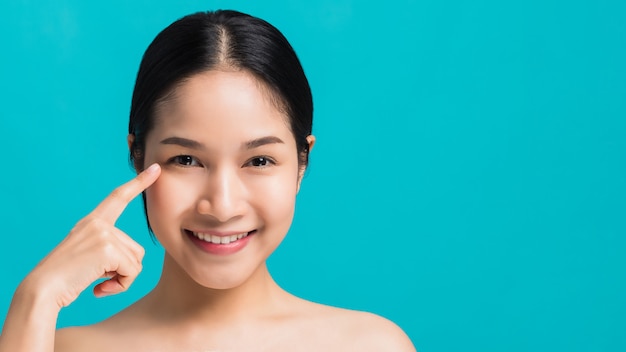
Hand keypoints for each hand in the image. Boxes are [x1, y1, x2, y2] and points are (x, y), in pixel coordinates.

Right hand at [22, 163, 160, 309]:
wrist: (42, 290)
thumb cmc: (65, 279)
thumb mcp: (89, 255)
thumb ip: (110, 248)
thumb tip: (135, 261)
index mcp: (92, 222)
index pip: (118, 197)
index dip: (139, 183)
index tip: (156, 169)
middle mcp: (98, 223)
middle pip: (136, 249)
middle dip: (124, 270)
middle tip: (100, 278)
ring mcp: (103, 234)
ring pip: (136, 262)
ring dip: (122, 279)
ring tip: (98, 283)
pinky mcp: (108, 249)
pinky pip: (132, 271)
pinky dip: (121, 285)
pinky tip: (99, 289)